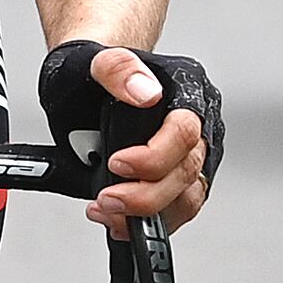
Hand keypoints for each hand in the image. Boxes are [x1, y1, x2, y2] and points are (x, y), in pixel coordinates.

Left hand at [37, 39, 221, 233]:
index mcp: (186, 90)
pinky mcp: (178, 180)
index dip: (152, 157)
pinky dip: (146, 221)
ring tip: (106, 211)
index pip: (185, 132)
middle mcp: (198, 124)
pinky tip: (116, 219)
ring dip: (147, 215)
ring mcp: (191, 155)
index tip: (116, 163)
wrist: (84, 87)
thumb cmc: (91, 74)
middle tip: (106, 199)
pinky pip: (175, 211)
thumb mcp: (91, 61)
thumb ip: (117, 69)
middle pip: (187, 173)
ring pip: (187, 199)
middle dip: (144, 195)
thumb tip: (146, 93)